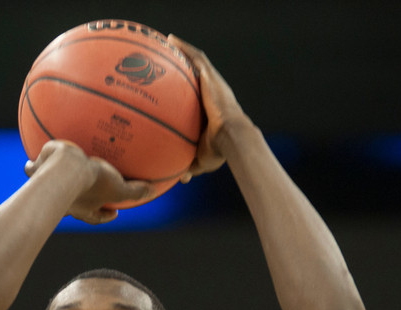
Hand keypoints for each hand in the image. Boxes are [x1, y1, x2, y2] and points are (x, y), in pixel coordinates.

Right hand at [25, 141, 151, 223]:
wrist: (65, 169)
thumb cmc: (92, 182)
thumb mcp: (118, 188)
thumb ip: (135, 191)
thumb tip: (153, 191)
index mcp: (83, 207)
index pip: (94, 217)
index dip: (103, 216)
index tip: (113, 213)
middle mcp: (64, 200)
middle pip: (65, 206)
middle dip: (69, 203)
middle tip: (72, 197)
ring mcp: (48, 185)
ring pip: (45, 187)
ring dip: (44, 183)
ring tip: (43, 175)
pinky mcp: (38, 169)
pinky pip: (33, 168)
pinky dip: (33, 165)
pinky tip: (32, 159)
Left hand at [166, 35, 251, 181]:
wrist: (232, 138)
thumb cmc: (219, 151)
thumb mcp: (201, 160)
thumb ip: (189, 165)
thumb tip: (181, 179)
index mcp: (212, 110)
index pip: (199, 96)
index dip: (189, 89)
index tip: (177, 87)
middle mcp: (214, 93)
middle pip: (198, 74)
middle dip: (185, 65)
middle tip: (169, 60)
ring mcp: (213, 83)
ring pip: (197, 61)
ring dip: (184, 51)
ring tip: (168, 42)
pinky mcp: (211, 78)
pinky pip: (196, 58)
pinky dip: (184, 48)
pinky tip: (171, 40)